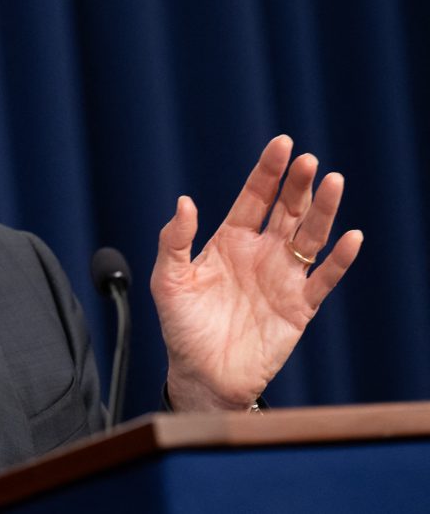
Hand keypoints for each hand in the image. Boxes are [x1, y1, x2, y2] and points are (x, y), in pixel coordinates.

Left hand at [150, 136, 362, 410]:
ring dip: (323, 211)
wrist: (200, 374)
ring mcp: (283, 277)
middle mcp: (260, 252)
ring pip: (311, 236)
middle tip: (309, 161)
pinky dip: (339, 259)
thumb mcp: (168, 280)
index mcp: (230, 240)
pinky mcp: (299, 306)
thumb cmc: (181, 326)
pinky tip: (349, 237)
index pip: (254, 197)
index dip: (268, 171)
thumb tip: (184, 201)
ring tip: (334, 183)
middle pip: (287, 209)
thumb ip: (174, 240)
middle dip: (298, 184)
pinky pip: (324, 278)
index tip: (282, 144)